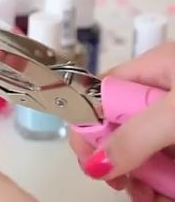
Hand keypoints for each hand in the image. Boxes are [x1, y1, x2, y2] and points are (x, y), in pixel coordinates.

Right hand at [70, 42, 174, 200]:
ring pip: (146, 148)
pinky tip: (165, 195)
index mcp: (154, 68)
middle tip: (123, 185)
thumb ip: (134, 137)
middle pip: (121, 127)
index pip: (101, 95)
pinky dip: (164, 181)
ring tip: (151, 198)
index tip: (90, 161)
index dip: (90, 127)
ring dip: (143, 178)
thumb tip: (95, 164)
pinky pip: (167, 159)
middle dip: (119, 160)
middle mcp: (163, 90)